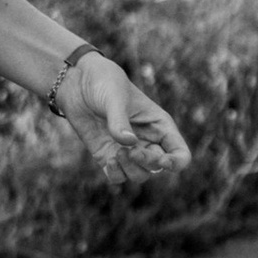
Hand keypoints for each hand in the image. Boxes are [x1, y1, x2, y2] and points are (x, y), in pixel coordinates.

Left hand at [58, 52, 191, 182]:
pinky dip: (116, 174)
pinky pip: (117, 176)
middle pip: (158, 167)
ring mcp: (127, 150)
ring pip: (139, 175)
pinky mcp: (107, 154)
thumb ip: (120, 121)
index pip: (180, 153)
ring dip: (131, 170)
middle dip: (147, 164)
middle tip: (132, 152)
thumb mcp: (114, 97)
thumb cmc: (104, 82)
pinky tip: (109, 161)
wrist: (78, 81)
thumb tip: (129, 145)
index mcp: (159, 125)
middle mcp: (147, 140)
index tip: (163, 161)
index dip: (176, 163)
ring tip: (117, 153)